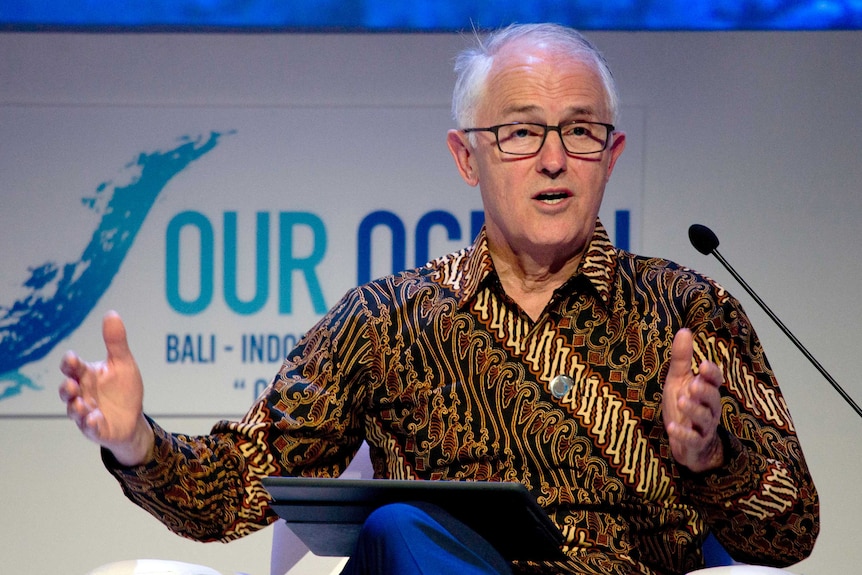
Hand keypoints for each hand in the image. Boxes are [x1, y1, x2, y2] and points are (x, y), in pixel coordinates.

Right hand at [59, 311, 153, 465]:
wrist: (133, 418)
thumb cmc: (123, 389)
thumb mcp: (123, 363)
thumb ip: (116, 342)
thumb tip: (111, 314)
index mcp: (86, 376)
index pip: (72, 367)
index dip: (70, 363)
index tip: (72, 358)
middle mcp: (82, 394)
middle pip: (67, 390)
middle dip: (67, 387)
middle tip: (72, 384)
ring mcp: (86, 413)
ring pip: (74, 411)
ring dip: (76, 407)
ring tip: (81, 404)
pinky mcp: (96, 429)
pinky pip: (90, 428)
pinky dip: (90, 424)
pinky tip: (94, 418)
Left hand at [662, 328, 724, 472]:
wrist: (687, 442)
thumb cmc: (684, 404)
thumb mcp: (679, 380)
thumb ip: (682, 358)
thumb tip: (685, 330)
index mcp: (706, 391)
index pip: (715, 381)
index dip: (711, 374)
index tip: (703, 365)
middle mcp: (709, 408)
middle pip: (712, 399)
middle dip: (704, 391)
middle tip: (694, 384)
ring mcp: (703, 427)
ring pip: (704, 418)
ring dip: (693, 410)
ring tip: (681, 400)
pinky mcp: (695, 443)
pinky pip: (693, 439)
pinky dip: (683, 434)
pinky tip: (671, 427)